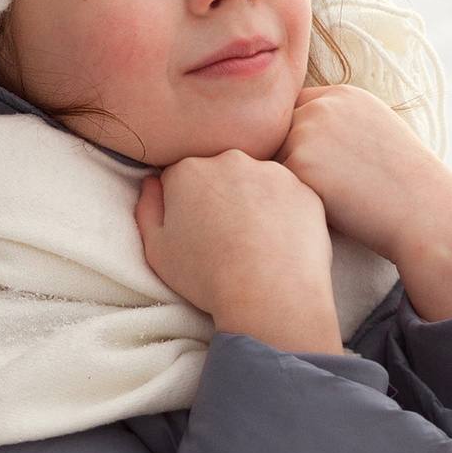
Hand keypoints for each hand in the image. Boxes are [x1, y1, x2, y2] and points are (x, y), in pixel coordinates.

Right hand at [137, 152, 341, 355]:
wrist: (268, 293)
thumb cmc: (206, 276)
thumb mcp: (156, 249)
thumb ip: (148, 208)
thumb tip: (152, 181)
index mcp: (189, 170)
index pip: (181, 176)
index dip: (185, 203)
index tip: (194, 228)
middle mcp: (231, 160)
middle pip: (220, 172)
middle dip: (219, 195)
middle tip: (225, 236)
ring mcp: (271, 171)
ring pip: (256, 181)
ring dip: (253, 200)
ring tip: (254, 242)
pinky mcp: (303, 188)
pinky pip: (287, 196)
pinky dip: (282, 212)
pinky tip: (278, 241)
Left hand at [278, 86, 451, 320]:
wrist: (424, 211)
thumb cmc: (404, 184)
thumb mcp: (376, 133)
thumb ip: (338, 125)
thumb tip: (299, 141)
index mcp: (343, 94)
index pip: (295, 109)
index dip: (299, 140)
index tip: (319, 168)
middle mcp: (322, 105)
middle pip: (278, 134)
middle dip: (289, 161)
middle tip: (324, 192)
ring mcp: (308, 131)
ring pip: (273, 160)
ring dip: (288, 183)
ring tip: (328, 203)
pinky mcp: (299, 164)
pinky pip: (276, 185)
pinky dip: (292, 202)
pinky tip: (322, 212)